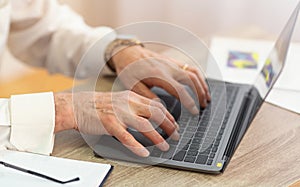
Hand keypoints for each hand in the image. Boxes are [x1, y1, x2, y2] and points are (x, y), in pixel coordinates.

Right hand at [54, 91, 179, 156]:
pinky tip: (144, 152)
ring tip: (165, 146)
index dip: (169, 116)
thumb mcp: (121, 99)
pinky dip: (136, 145)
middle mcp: (128, 103)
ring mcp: (119, 113)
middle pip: (155, 114)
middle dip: (169, 126)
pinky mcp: (110, 124)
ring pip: (145, 125)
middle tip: (176, 136)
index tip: (175, 125)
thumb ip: (136, 104)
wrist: (77, 105)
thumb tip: (152, 112)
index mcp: (132, 96)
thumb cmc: (99, 104)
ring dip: (157, 137)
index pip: (157, 106)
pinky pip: (126, 136)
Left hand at [111, 45, 210, 113]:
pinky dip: (198, 76)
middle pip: (192, 80)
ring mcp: (172, 63)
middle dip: (200, 94)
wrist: (127, 52)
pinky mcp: (172, 61)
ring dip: (202, 85)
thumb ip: (148, 96)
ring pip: (194, 72)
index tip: (195, 112)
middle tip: (203, 106)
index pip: (180, 90)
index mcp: (159, 75)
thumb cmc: (128, 69)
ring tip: (206, 96)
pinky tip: (200, 83)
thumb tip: (161, 108)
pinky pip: (190, 67)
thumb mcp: (133, 85)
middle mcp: (169, 67)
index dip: (190, 102)